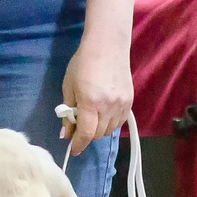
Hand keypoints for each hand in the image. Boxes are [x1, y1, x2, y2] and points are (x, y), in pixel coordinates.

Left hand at [59, 36, 132, 157]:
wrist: (107, 46)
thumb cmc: (82, 64)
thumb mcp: (69, 87)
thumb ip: (68, 113)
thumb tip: (66, 134)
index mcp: (90, 102)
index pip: (86, 133)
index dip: (78, 144)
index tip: (73, 150)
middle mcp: (108, 106)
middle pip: (98, 134)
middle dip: (87, 134)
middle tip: (80, 125)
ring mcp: (121, 104)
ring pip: (109, 130)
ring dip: (99, 129)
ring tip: (92, 117)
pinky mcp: (129, 101)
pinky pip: (119, 122)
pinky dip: (110, 123)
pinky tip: (103, 114)